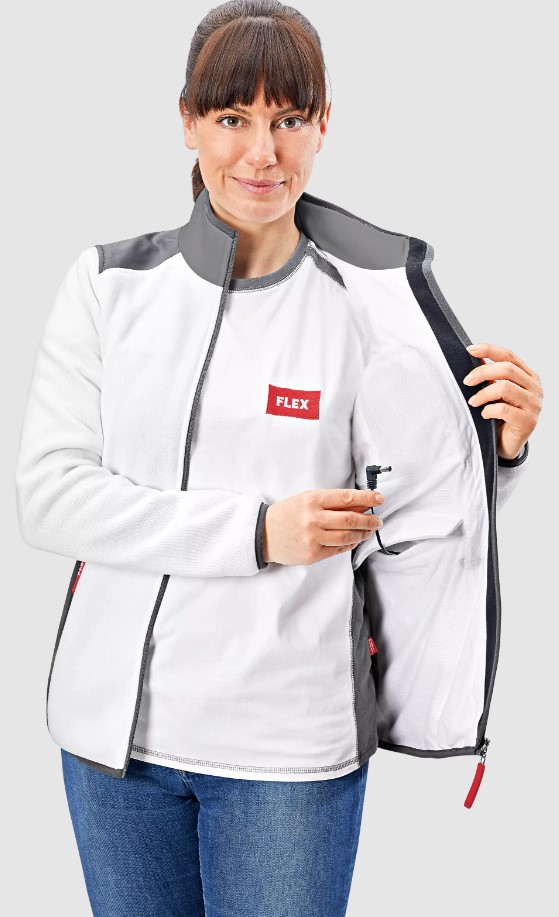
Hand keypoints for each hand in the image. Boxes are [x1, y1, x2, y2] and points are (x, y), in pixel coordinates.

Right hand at [263, 488, 385, 565]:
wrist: (263, 533)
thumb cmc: (288, 514)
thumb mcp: (307, 499)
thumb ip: (332, 502)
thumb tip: (360, 505)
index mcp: (312, 500)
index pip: (347, 497)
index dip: (367, 498)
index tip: (379, 498)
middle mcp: (313, 519)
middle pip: (351, 519)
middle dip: (370, 520)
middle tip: (378, 520)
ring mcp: (313, 538)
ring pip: (348, 536)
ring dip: (363, 533)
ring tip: (368, 531)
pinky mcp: (313, 554)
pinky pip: (339, 549)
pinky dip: (351, 544)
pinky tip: (354, 540)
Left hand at [463, 342, 542, 459]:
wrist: (507, 444)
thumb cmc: (500, 416)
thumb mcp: (495, 392)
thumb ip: (490, 376)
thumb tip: (475, 356)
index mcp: (529, 376)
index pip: (510, 356)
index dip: (489, 350)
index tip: (470, 350)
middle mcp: (535, 388)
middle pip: (507, 369)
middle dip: (482, 372)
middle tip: (467, 381)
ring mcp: (534, 405)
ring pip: (506, 388)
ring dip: (483, 393)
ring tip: (473, 402)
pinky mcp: (528, 422)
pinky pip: (504, 409)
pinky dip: (489, 410)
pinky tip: (484, 414)